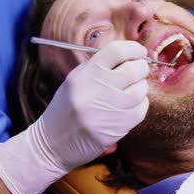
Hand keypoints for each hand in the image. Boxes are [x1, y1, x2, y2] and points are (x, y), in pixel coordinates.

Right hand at [0, 41, 149, 193]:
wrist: (52, 144)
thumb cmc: (65, 110)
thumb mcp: (75, 82)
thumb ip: (99, 68)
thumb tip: (129, 56)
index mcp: (85, 74)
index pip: (117, 51)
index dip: (134, 48)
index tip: (139, 52)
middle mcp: (96, 89)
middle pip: (134, 70)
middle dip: (141, 68)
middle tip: (139, 71)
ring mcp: (107, 110)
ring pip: (140, 91)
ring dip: (141, 88)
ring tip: (133, 91)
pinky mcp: (115, 128)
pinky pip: (140, 111)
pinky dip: (140, 106)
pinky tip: (131, 106)